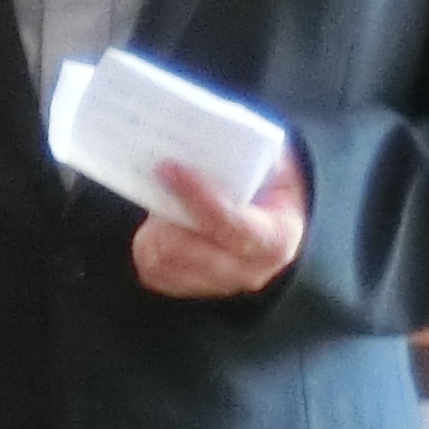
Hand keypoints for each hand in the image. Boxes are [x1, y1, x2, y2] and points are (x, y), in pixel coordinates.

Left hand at [131, 154, 304, 299]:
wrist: (277, 227)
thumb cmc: (275, 190)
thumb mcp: (280, 167)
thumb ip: (253, 157)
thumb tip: (210, 139)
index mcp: (276, 239)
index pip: (230, 224)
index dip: (197, 196)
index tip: (169, 168)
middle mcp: (249, 271)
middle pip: (189, 248)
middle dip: (168, 212)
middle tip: (161, 176)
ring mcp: (218, 285)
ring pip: (165, 261)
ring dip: (155, 229)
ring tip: (163, 200)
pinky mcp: (190, 289)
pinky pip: (154, 271)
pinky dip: (149, 245)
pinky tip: (160, 224)